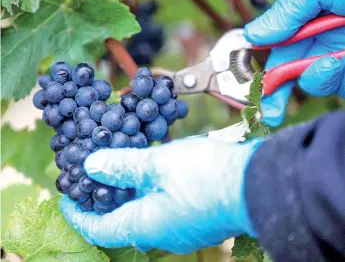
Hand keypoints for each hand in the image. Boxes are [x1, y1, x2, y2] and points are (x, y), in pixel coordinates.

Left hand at [60, 136, 262, 253]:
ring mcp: (180, 227)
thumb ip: (124, 165)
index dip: (78, 214)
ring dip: (129, 191)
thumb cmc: (207, 176)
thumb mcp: (159, 163)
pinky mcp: (194, 216)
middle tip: (93, 174)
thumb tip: (92, 166)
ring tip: (120, 166)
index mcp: (147, 224)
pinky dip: (150, 191)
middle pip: (122, 219)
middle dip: (104, 197)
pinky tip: (152, 169)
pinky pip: (162, 206)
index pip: (99, 228)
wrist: (257, 183)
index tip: (66, 198)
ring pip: (144, 211)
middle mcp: (162, 233)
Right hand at [244, 0, 344, 126]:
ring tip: (336, 62)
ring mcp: (342, 58)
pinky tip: (341, 63)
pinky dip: (335, 77)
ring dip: (319, 77)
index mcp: (315, 17)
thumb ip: (288, 10)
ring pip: (318, 81)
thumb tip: (253, 34)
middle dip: (281, 92)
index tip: (256, 89)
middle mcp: (327, 39)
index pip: (281, 47)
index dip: (267, 67)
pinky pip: (337, 84)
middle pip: (294, 70)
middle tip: (270, 113)